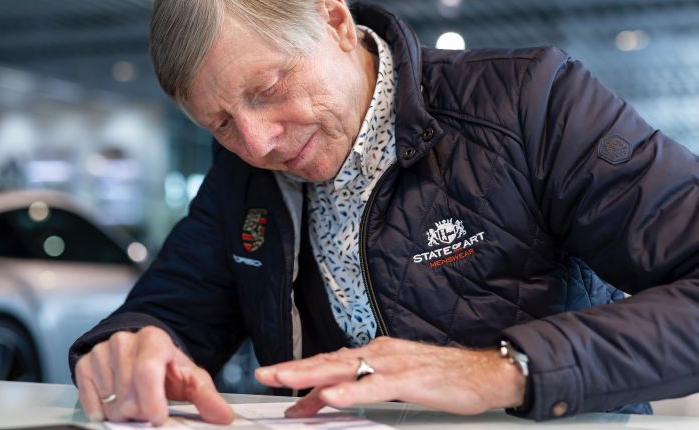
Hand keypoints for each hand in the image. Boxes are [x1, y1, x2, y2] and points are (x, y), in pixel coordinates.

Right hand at [74, 326, 232, 424]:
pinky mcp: (84, 364)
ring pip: (109, 401)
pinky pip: (89, 402)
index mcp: (154, 340)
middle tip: (148, 407)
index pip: (147, 372)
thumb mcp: (189, 377)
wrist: (137, 350)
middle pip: (128, 395)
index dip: (151, 401)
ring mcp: (101, 352)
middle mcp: (124, 341)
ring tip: (133, 400)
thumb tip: (223, 416)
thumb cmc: (166, 366)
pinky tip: (114, 401)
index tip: (158, 418)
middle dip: (140, 411)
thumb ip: (206, 396)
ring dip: (122, 411)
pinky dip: (102, 410)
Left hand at [254, 336, 524, 416]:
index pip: (330, 364)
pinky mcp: (410, 380)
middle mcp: (379, 354)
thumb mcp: (397, 380)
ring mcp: (393, 365)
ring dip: (312, 374)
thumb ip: (366, 384)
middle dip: (293, 369)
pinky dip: (352, 390)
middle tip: (264, 374)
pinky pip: (375, 387)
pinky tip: (334, 395)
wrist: (486, 371)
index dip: (301, 376)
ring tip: (285, 379)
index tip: (278, 387)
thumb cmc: (443, 376)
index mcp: (374, 354)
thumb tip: (335, 394)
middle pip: (327, 361)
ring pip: (344, 369)